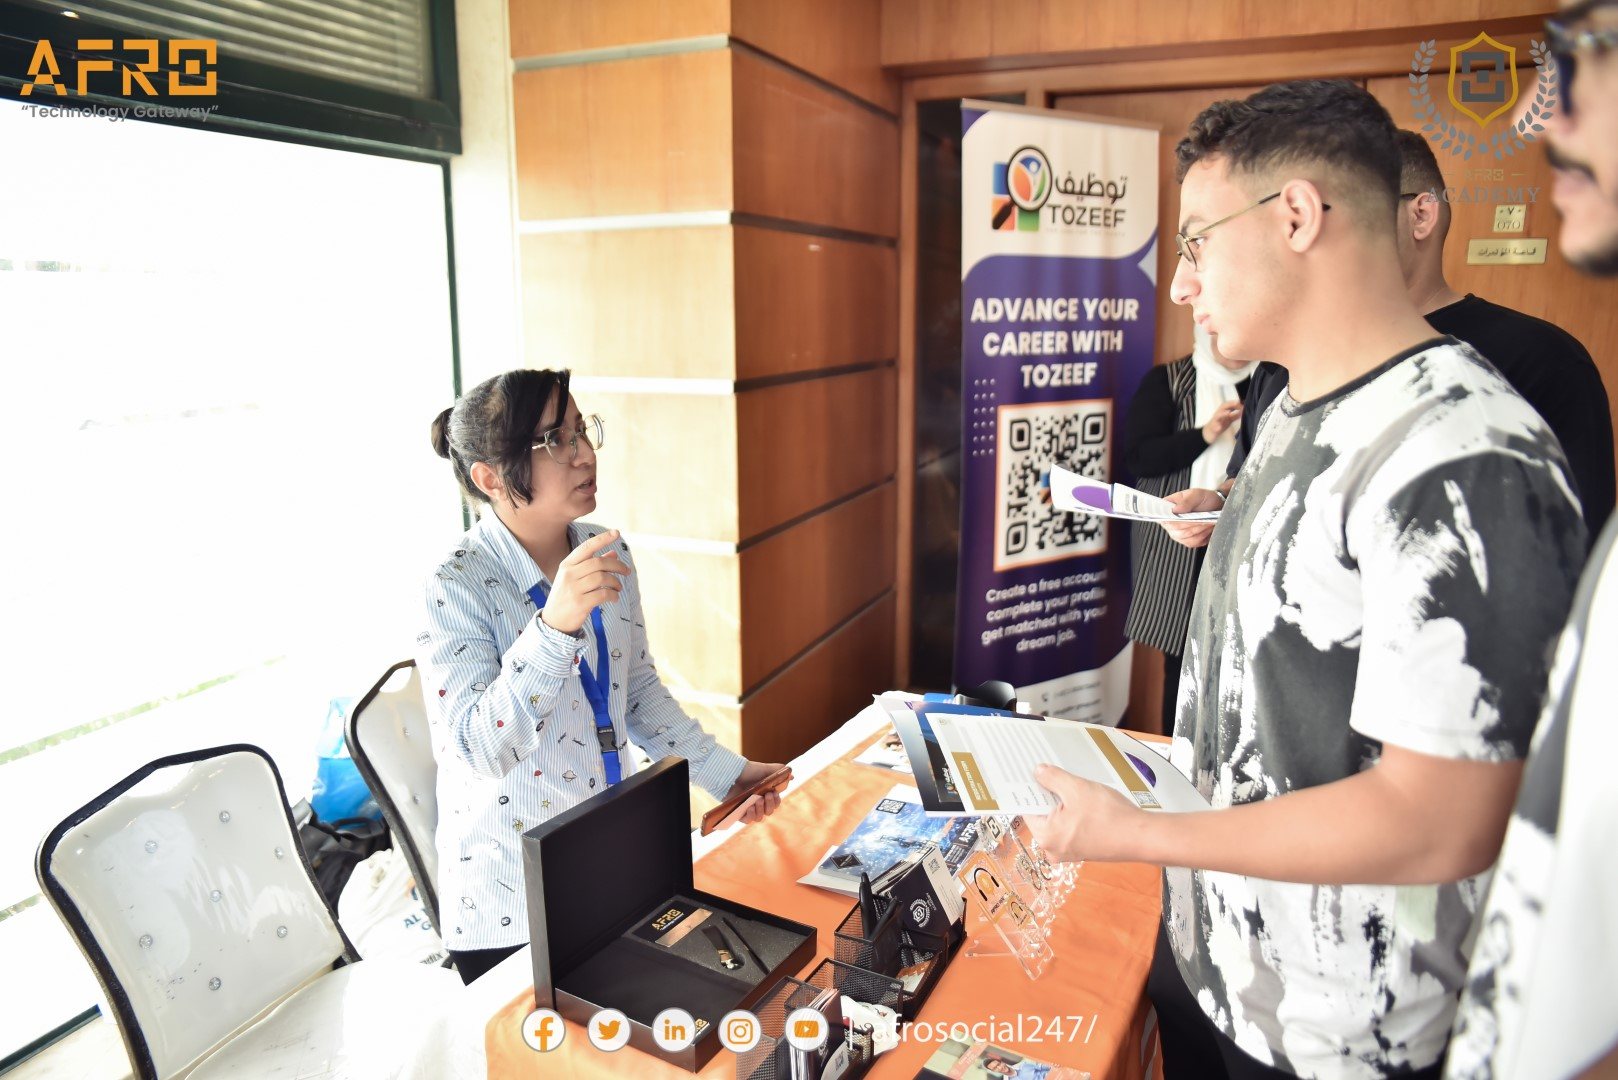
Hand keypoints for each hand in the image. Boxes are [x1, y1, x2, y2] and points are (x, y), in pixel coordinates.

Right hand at [541, 529, 631, 633]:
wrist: (554, 621)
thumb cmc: (567, 595)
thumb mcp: (575, 578)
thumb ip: (593, 565)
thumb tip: (614, 553)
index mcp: (567, 565)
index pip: (586, 547)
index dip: (602, 539)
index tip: (616, 533)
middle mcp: (569, 574)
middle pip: (599, 563)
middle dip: (617, 566)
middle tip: (627, 572)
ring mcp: (573, 589)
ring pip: (603, 578)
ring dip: (616, 582)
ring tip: (618, 587)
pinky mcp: (579, 603)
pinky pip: (603, 594)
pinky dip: (613, 595)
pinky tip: (614, 598)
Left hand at [724, 761, 787, 824]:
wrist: (733, 772)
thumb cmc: (750, 770)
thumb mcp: (766, 770)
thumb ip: (780, 772)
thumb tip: (791, 776)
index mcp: (766, 795)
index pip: (775, 804)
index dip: (776, 801)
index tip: (774, 793)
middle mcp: (758, 803)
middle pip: (769, 812)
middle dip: (769, 805)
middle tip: (766, 795)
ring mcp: (748, 809)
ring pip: (759, 817)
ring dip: (761, 810)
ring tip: (757, 800)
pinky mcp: (739, 813)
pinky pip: (747, 820)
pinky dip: (750, 816)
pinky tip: (750, 807)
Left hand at [1025, 763, 1142, 863]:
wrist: (1141, 837)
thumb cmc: (1109, 816)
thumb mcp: (1076, 788)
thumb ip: (1053, 778)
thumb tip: (1038, 772)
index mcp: (1046, 837)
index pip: (1028, 808)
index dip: (1031, 789)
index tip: (1031, 774)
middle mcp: (1053, 850)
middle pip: (1043, 814)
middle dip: (1050, 794)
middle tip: (1055, 775)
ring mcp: (1069, 852)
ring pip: (1059, 820)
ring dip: (1064, 803)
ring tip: (1075, 787)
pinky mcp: (1084, 850)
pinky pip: (1071, 827)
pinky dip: (1075, 813)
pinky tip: (1086, 801)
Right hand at [1159, 488, 1222, 549]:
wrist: (1216, 507)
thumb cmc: (1204, 499)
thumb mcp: (1197, 494)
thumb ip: (1186, 501)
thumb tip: (1176, 509)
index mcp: (1168, 508)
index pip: (1163, 516)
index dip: (1170, 519)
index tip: (1180, 517)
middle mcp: (1170, 522)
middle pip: (1175, 529)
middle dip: (1191, 524)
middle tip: (1202, 518)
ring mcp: (1177, 533)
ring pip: (1185, 537)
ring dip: (1199, 530)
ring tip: (1207, 522)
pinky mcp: (1187, 541)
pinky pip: (1193, 543)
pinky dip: (1202, 536)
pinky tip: (1207, 528)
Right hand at [1200, 400, 1242, 443]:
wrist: (1210, 432)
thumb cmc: (1220, 424)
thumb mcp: (1229, 419)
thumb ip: (1235, 416)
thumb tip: (1243, 412)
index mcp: (1223, 411)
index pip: (1229, 404)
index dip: (1235, 403)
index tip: (1242, 403)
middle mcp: (1219, 414)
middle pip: (1223, 407)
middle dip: (1230, 404)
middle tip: (1237, 403)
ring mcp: (1215, 420)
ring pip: (1218, 415)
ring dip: (1223, 414)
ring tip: (1228, 413)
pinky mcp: (1213, 427)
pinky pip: (1214, 426)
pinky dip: (1217, 427)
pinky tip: (1219, 428)